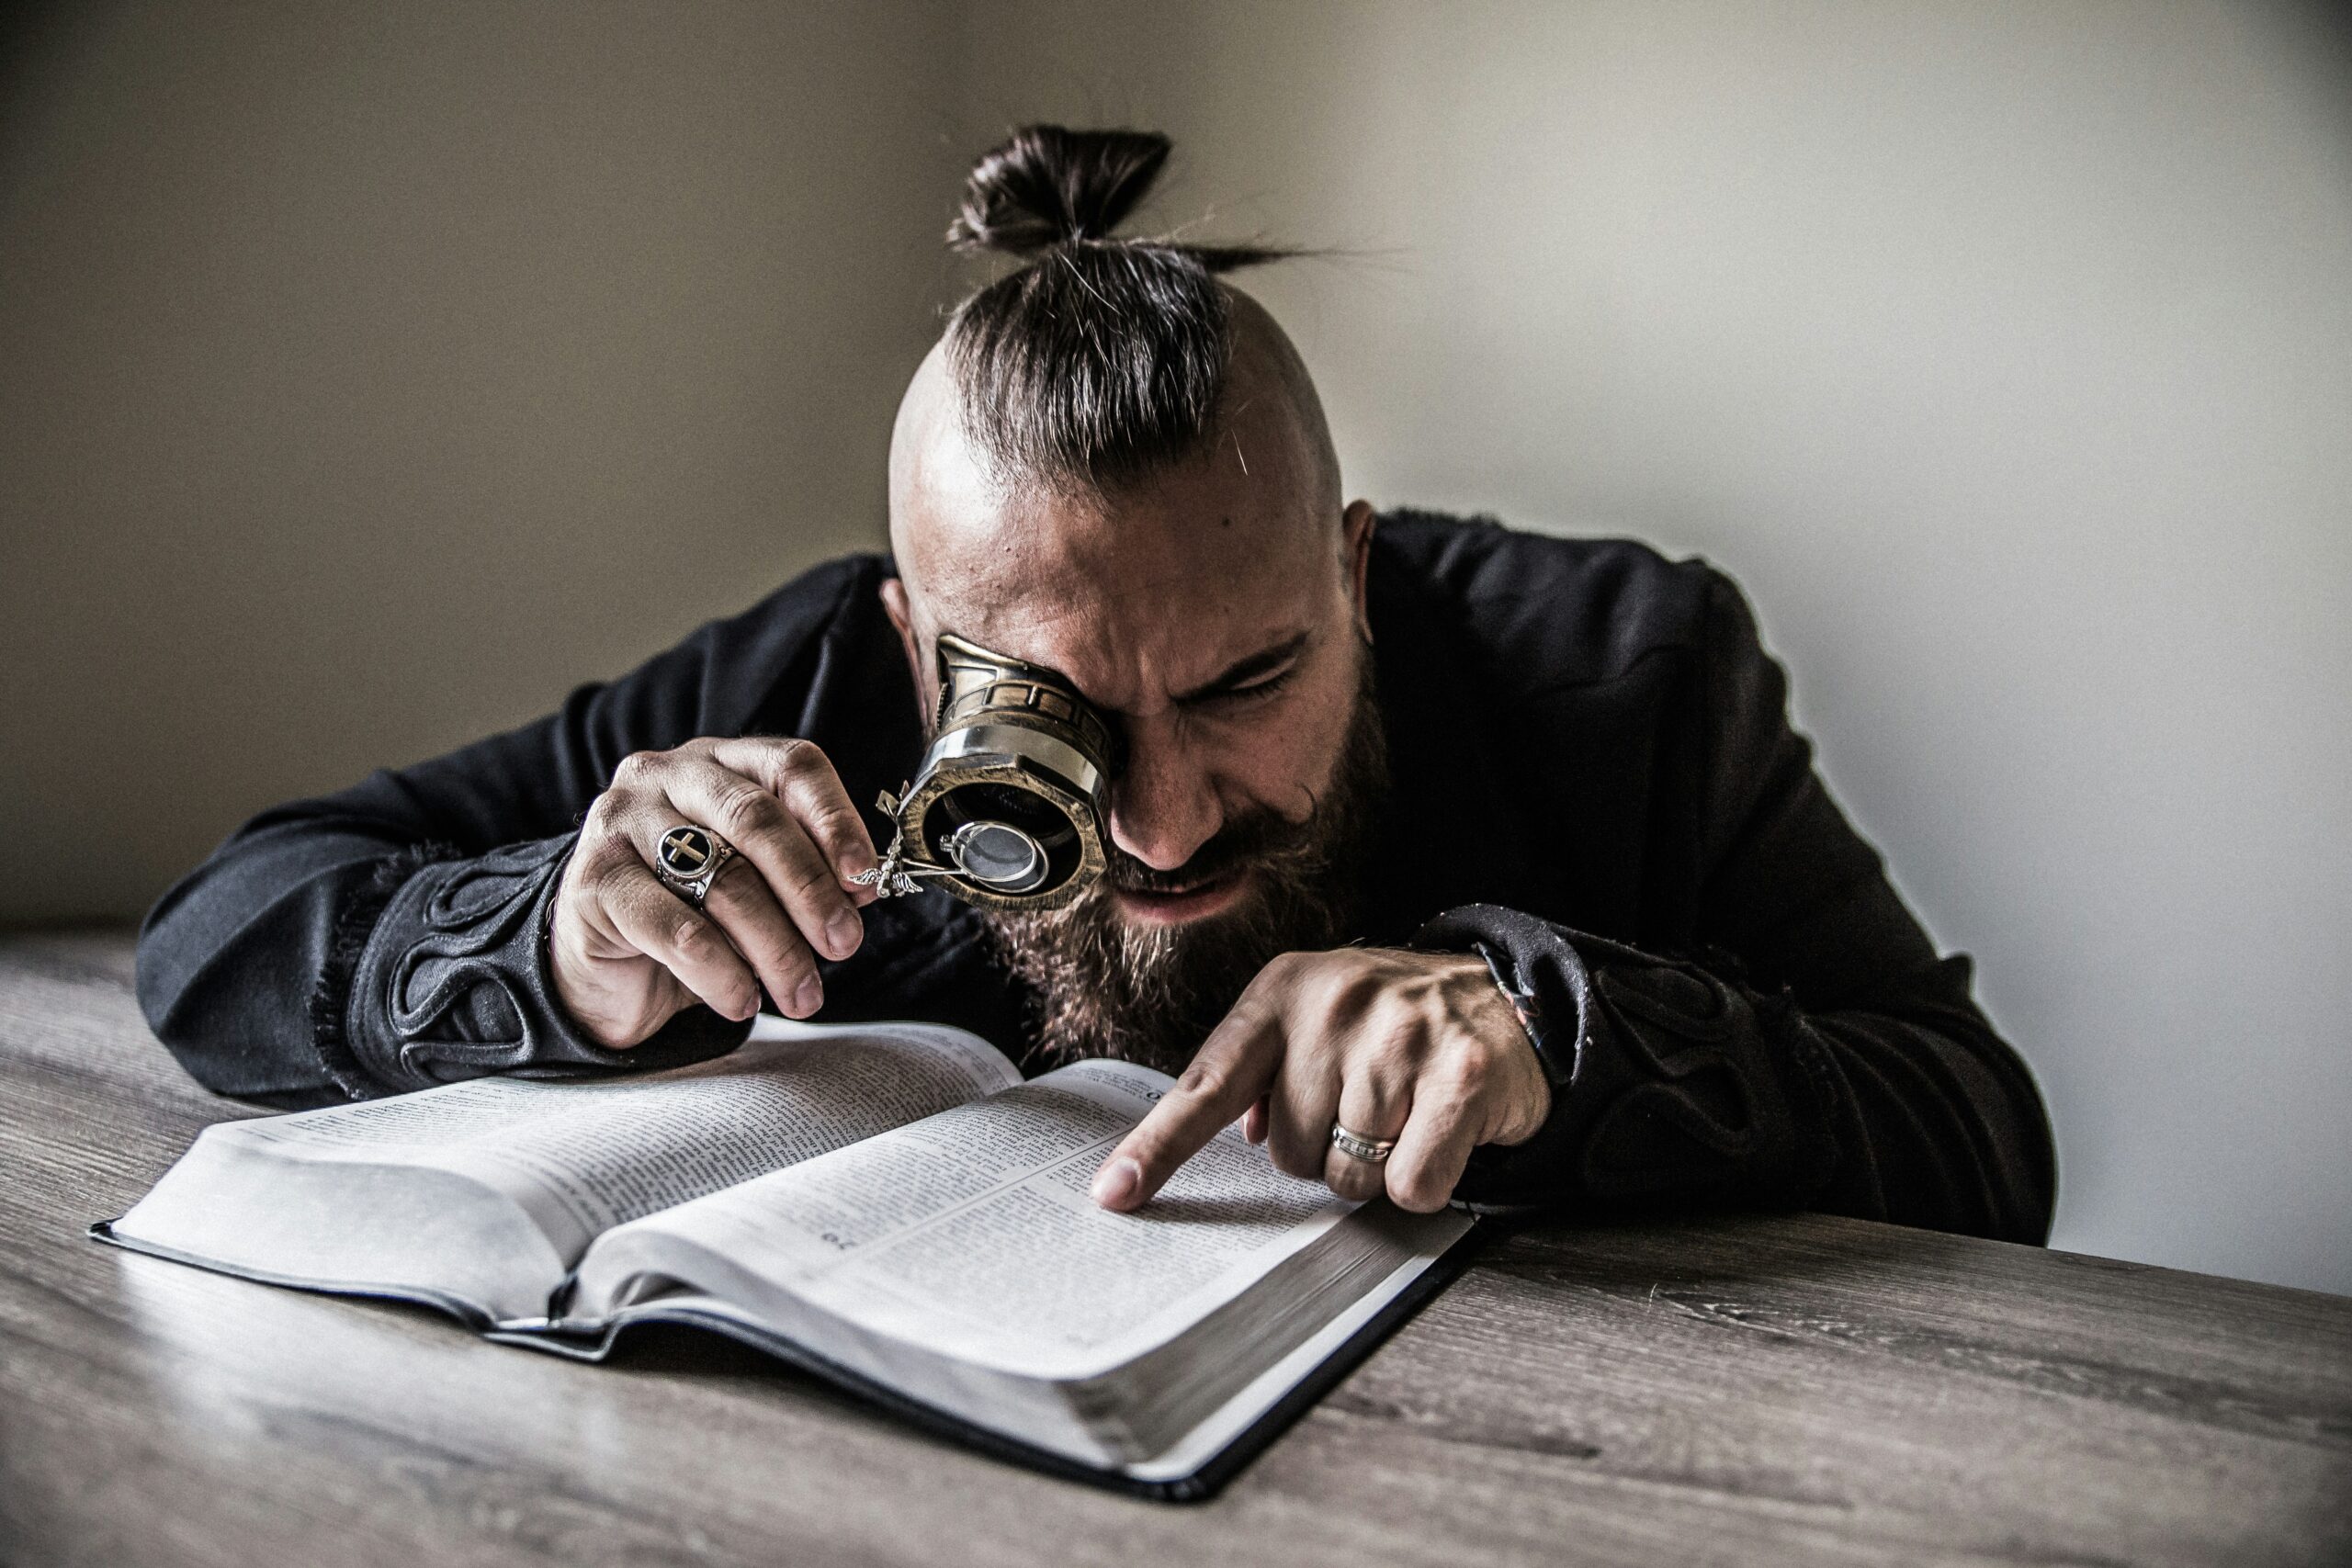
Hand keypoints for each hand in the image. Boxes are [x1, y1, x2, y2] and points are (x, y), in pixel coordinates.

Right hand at [549, 737, 879, 1047]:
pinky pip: (675, 930)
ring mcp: (621, 823)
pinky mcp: (592, 882)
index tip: (865, 881)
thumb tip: (860, 893)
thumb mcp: (759, 886)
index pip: (792, 766)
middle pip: (757, 818)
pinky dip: (721, 972)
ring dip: (775, 946)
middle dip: (810, 890)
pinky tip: (743, 1002)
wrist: (607, 970)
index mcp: (721, 761)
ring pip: (721, 878)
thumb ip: (805, 874)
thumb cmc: (694, 914)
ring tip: (801, 992)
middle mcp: (666, 776)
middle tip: (843, 944)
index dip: (837, 820)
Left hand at [1090, 947, 1552, 1213]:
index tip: (1114, 1194)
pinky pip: (1411, 1185)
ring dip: (1376, 1167)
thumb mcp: (1315, 1019)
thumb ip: (1261, 1069)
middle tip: (1364, 1106)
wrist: (1504, 997)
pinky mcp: (1462, 1075)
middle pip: (1287, 1153)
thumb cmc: (1391, 1024)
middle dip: (1324, 1151)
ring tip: (1405, 1111)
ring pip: (1348, 1177)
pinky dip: (1426, 1181)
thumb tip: (1238, 1132)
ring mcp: (1401, 1037)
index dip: (1159, 1146)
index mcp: (1283, 993)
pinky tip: (1441, 1131)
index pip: (1206, 1084)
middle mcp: (1336, 1007)